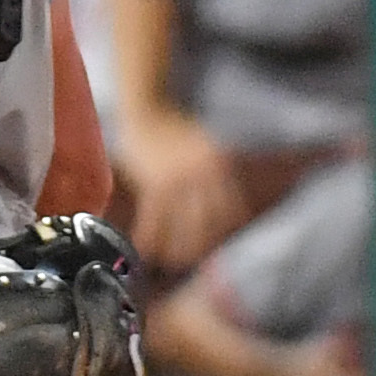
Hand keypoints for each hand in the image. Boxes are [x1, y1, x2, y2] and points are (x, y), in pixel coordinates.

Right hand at [114, 111, 245, 274]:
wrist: (148, 108)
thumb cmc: (179, 132)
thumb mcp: (209, 149)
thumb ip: (220, 177)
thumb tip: (231, 212)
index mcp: (221, 166)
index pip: (231, 213)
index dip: (224, 237)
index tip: (217, 253)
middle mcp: (202, 175)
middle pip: (208, 225)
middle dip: (201, 249)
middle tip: (194, 267)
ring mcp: (176, 180)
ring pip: (180, 227)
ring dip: (174, 250)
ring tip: (170, 266)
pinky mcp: (152, 183)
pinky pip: (153, 219)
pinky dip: (149, 236)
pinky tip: (144, 250)